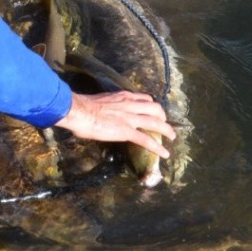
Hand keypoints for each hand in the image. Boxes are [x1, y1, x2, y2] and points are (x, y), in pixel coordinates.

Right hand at [54, 91, 174, 157]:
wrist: (79, 111)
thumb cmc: (83, 107)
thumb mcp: (101, 101)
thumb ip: (109, 106)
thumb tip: (107, 113)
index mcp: (123, 97)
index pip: (144, 98)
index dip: (152, 105)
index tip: (154, 111)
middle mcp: (130, 105)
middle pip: (155, 108)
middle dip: (163, 116)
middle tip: (164, 125)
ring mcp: (129, 118)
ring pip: (155, 122)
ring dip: (166, 130)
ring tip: (172, 137)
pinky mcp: (126, 131)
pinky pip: (146, 140)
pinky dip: (158, 147)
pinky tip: (164, 153)